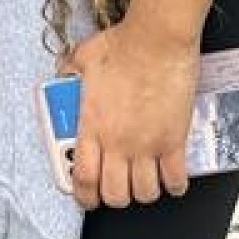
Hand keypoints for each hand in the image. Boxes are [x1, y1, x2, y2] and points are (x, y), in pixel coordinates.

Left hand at [61, 20, 197, 209]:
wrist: (157, 40)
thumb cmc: (122, 45)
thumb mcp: (82, 57)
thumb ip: (69, 70)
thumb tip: (63, 73)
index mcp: (91, 125)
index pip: (83, 178)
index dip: (84, 197)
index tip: (87, 198)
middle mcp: (117, 142)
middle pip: (114, 194)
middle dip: (115, 198)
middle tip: (118, 189)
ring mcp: (146, 145)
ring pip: (144, 193)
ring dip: (144, 192)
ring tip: (144, 182)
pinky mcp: (174, 141)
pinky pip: (175, 180)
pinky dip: (174, 186)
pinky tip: (172, 180)